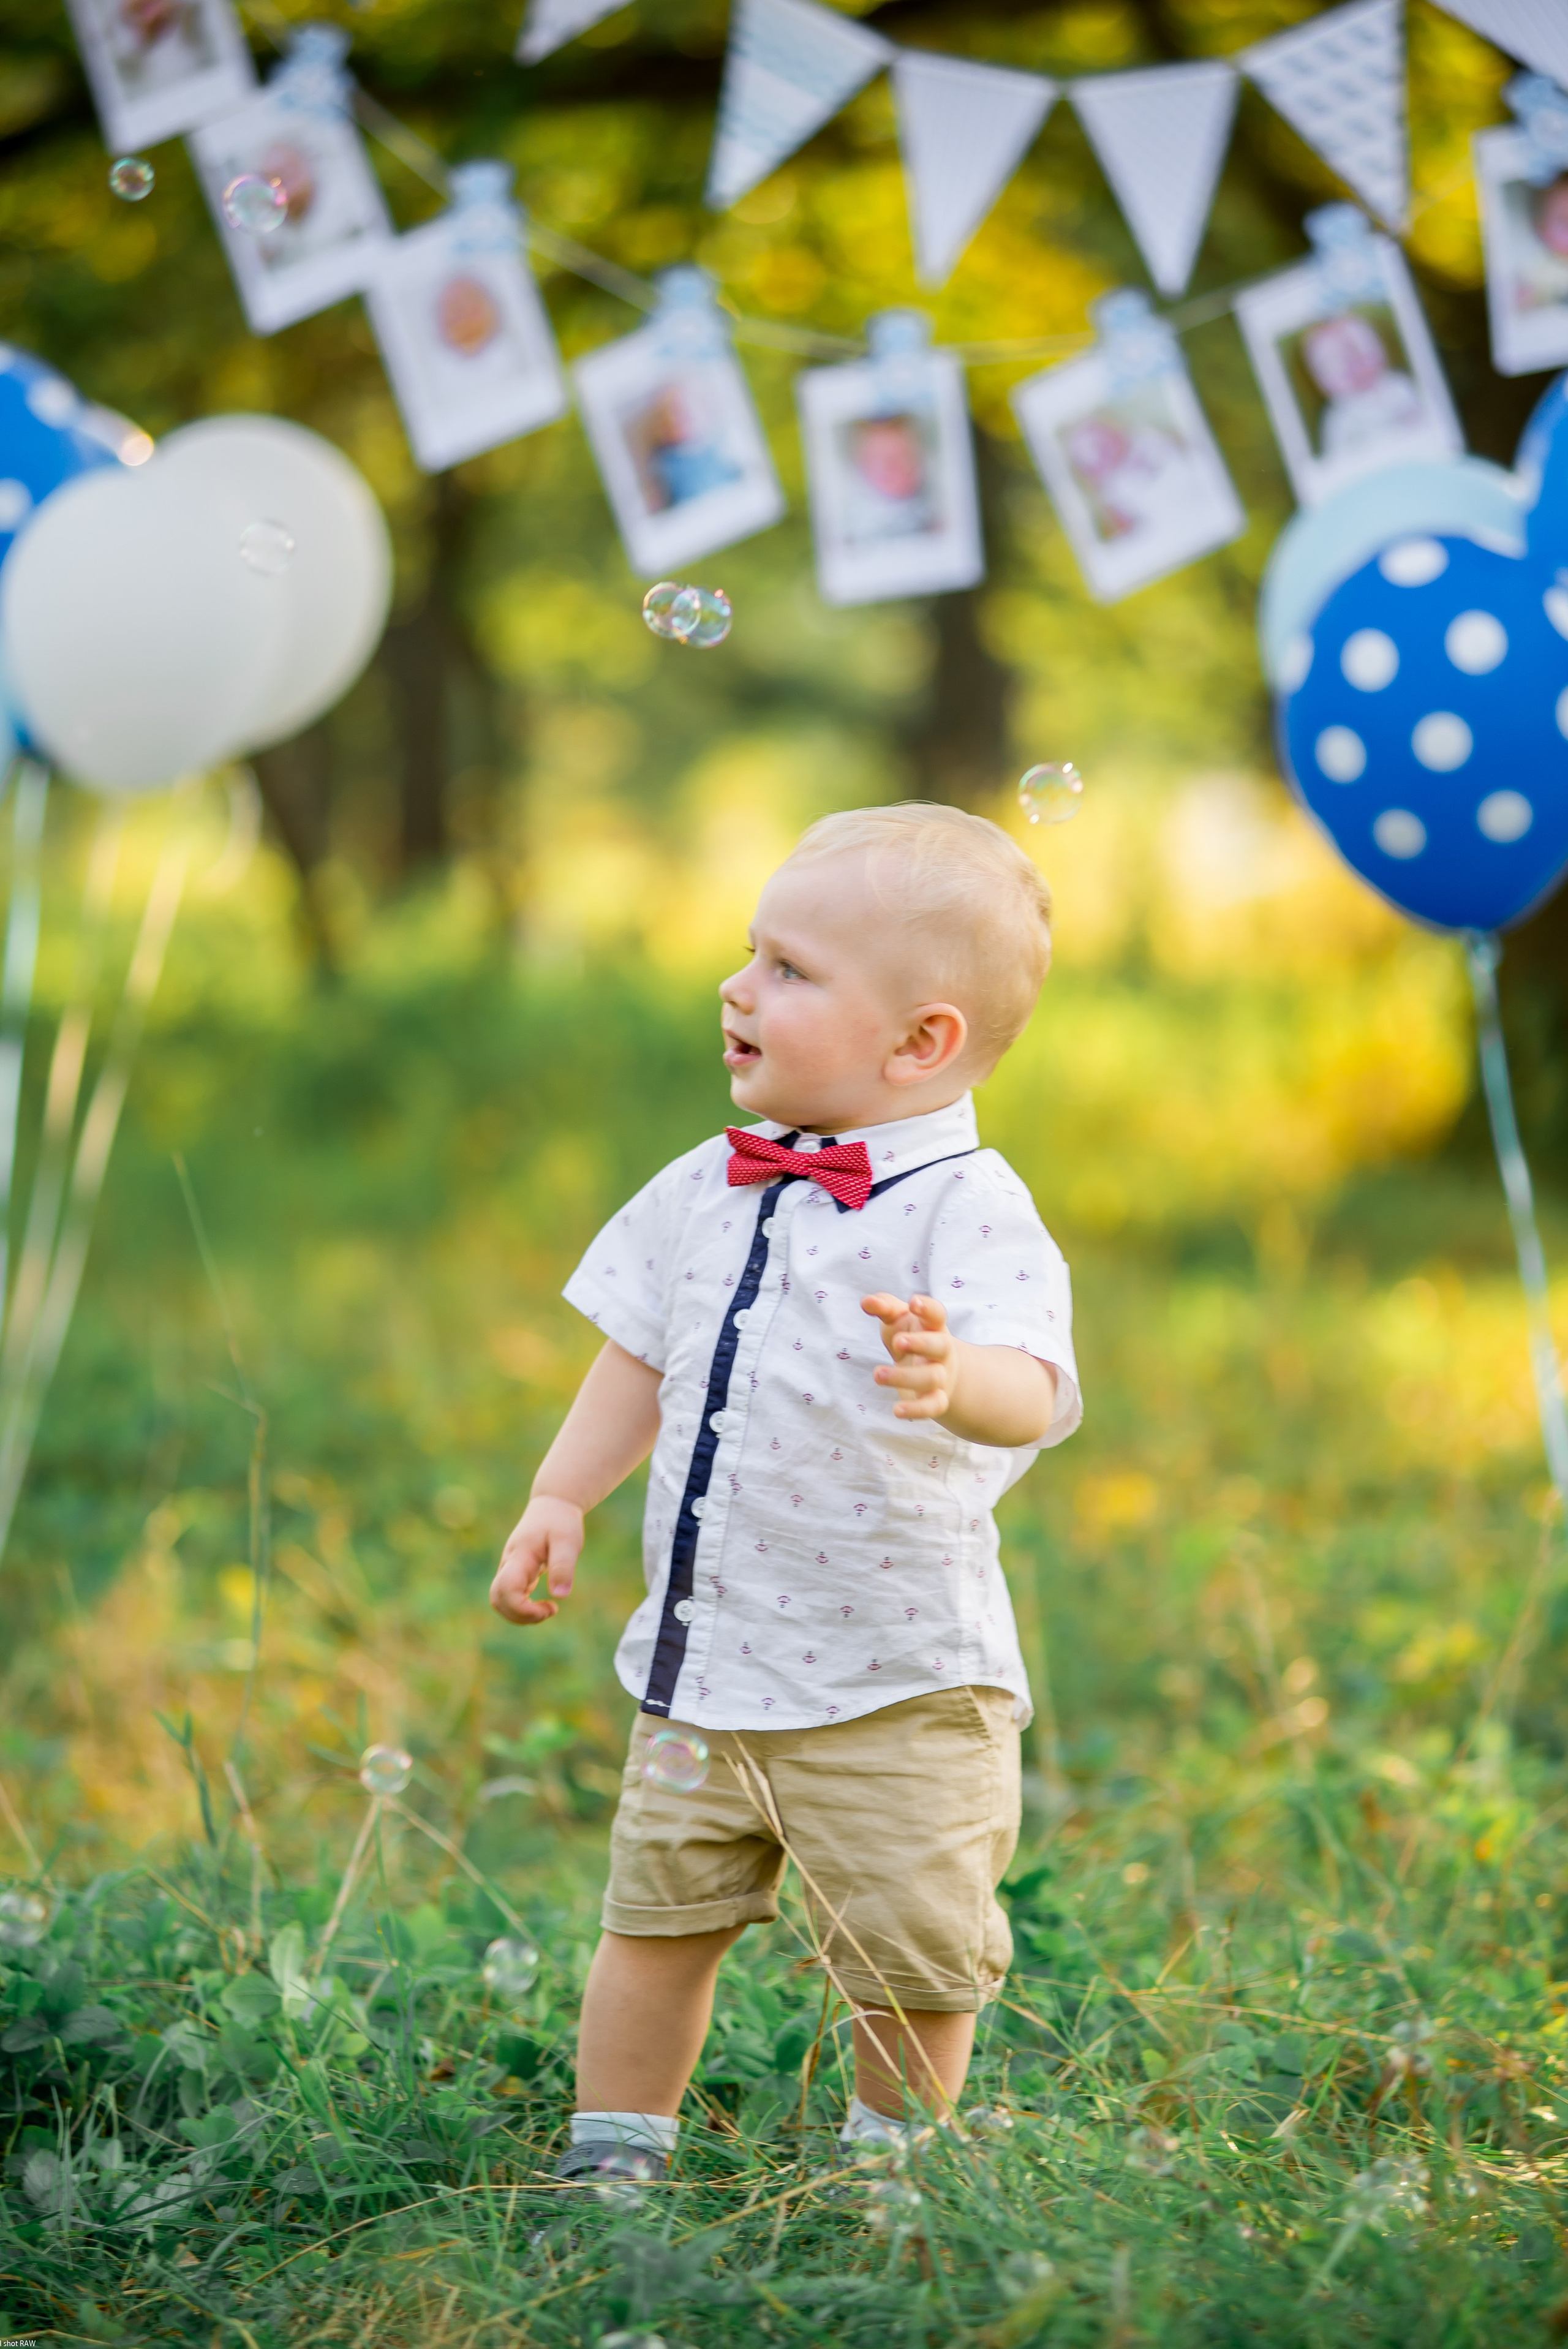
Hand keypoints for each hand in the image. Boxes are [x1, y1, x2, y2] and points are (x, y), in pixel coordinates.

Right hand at [490, 1494, 583, 1624]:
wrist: (552, 1505)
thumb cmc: (561, 1522)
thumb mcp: (568, 1541)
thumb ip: (563, 1566)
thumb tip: (559, 1596)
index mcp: (520, 1557)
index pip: (506, 1589)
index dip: (523, 1608)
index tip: (551, 1607)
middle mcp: (509, 1564)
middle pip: (497, 1599)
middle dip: (520, 1616)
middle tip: (549, 1610)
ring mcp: (510, 1569)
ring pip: (501, 1601)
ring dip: (521, 1614)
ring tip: (548, 1609)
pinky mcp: (516, 1574)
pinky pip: (510, 1597)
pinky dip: (524, 1608)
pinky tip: (545, 1604)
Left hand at [861, 1291, 957, 1420]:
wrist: (936, 1369)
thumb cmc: (910, 1336)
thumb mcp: (898, 1318)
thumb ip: (883, 1307)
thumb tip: (866, 1301)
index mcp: (933, 1326)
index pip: (937, 1314)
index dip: (928, 1308)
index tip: (913, 1303)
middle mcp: (942, 1350)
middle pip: (940, 1345)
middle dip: (920, 1343)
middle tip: (898, 1342)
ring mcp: (942, 1375)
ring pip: (931, 1377)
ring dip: (904, 1377)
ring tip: (877, 1374)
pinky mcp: (937, 1399)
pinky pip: (933, 1406)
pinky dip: (917, 1410)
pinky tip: (897, 1410)